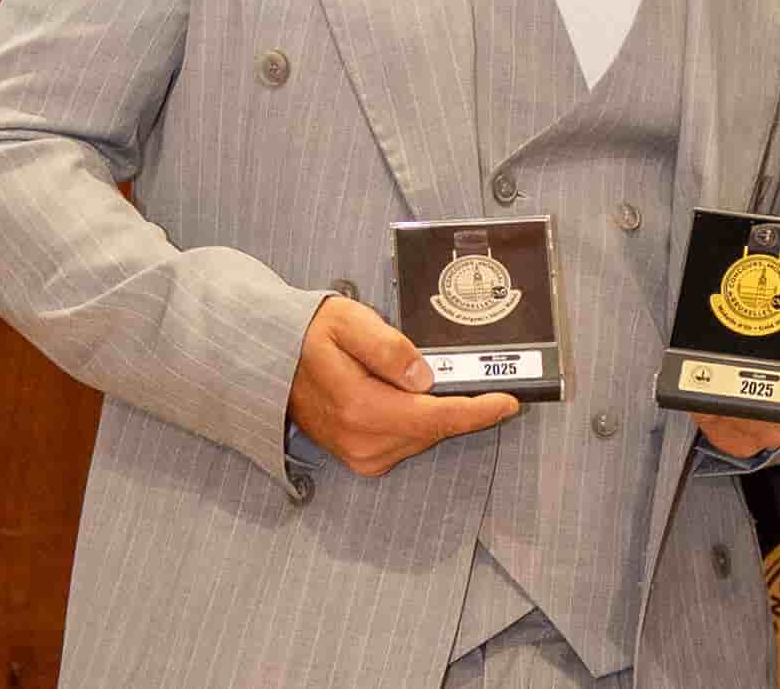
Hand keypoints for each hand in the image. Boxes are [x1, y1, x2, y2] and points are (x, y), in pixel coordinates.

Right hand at [286, 295, 520, 476]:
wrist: (270, 360)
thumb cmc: (310, 335)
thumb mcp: (349, 322)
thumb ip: (388, 348)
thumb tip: (424, 376)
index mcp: (360, 408)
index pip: (435, 417)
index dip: (477, 411)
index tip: (509, 402)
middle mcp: (361, 441)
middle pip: (435, 429)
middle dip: (464, 407)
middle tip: (484, 379)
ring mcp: (359, 454)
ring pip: (424, 437)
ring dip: (442, 413)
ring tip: (445, 382)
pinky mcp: (360, 457)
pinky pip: (408, 441)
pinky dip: (422, 422)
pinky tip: (419, 397)